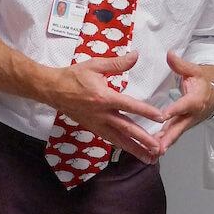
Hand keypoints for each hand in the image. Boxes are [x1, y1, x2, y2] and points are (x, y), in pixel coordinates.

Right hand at [47, 52, 165, 163]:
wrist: (52, 90)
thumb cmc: (73, 76)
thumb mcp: (95, 65)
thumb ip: (117, 63)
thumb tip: (136, 55)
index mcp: (103, 97)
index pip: (129, 106)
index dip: (146, 111)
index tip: (161, 117)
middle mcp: (101, 114)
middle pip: (126, 129)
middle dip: (143, 139)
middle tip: (159, 148)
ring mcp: (97, 124)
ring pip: (119, 140)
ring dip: (135, 149)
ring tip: (150, 158)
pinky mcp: (93, 128)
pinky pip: (111, 139)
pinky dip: (123, 147)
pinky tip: (134, 152)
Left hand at [156, 51, 213, 152]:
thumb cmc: (202, 80)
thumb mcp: (194, 70)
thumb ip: (180, 65)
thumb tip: (169, 54)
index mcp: (195, 99)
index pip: (184, 105)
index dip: (174, 110)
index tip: (163, 116)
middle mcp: (192, 114)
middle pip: (180, 127)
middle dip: (169, 138)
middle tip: (158, 147)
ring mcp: (188, 122)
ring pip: (176, 134)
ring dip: (164, 144)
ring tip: (152, 153)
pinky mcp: (183, 126)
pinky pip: (174, 136)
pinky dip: (164, 143)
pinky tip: (152, 151)